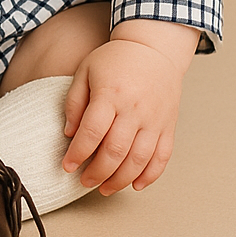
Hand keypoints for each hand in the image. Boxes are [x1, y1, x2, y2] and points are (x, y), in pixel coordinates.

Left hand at [62, 21, 196, 195]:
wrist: (154, 48)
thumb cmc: (116, 59)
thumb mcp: (86, 70)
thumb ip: (74, 101)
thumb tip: (70, 134)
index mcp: (111, 93)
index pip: (92, 132)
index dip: (78, 153)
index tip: (67, 166)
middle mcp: (135, 109)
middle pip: (115, 151)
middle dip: (97, 172)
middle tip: (84, 181)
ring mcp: (155, 119)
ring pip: (138, 160)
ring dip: (119, 180)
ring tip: (104, 188)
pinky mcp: (168, 126)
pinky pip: (162, 158)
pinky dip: (149, 176)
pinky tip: (134, 185)